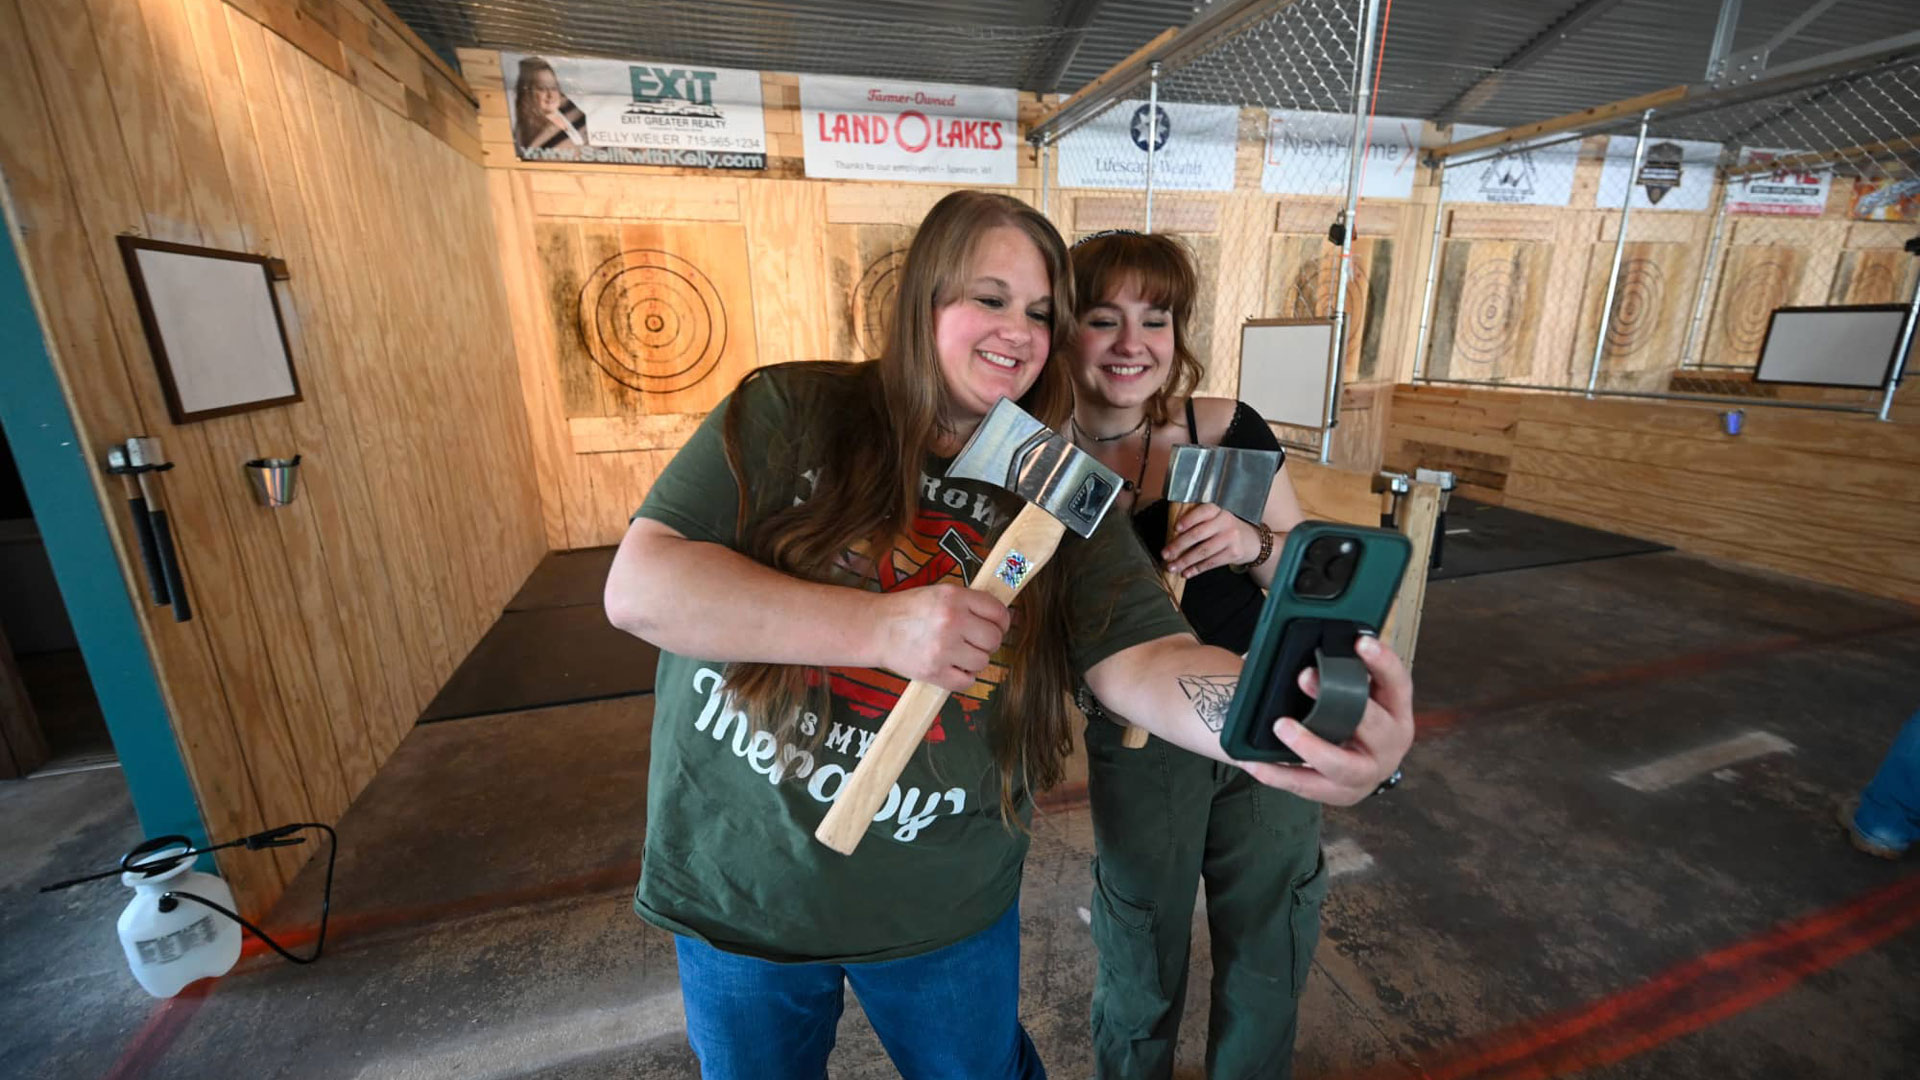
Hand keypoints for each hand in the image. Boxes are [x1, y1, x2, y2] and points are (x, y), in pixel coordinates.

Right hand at [874, 584, 1010, 692]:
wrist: (877, 628)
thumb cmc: (908, 610)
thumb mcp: (940, 593)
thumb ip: (970, 603)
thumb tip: (1002, 618)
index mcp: (954, 597)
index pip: (998, 612)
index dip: (1001, 622)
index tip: (997, 626)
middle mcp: (951, 621)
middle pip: (994, 640)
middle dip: (988, 642)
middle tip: (974, 641)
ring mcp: (943, 648)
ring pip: (983, 662)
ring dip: (974, 660)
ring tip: (958, 653)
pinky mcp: (934, 671)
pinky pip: (967, 681)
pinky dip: (964, 677)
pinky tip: (953, 668)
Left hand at [1163, 503, 1261, 577]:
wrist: (1254, 540)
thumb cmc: (1226, 528)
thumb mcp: (1216, 519)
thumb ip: (1199, 523)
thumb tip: (1172, 538)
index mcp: (1218, 510)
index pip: (1202, 512)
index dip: (1188, 520)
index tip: (1175, 528)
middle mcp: (1225, 521)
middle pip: (1198, 534)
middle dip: (1179, 545)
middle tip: (1165, 554)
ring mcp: (1231, 538)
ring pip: (1203, 551)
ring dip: (1185, 561)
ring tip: (1171, 567)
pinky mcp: (1234, 553)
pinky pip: (1211, 563)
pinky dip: (1196, 569)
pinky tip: (1186, 573)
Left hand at [1240, 634, 1413, 804]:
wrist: (1353, 761)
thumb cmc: (1350, 715)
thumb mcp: (1356, 693)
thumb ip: (1341, 672)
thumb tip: (1300, 644)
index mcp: (1396, 711)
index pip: (1398, 683)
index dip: (1383, 662)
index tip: (1361, 641)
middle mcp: (1390, 744)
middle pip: (1374, 725)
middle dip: (1340, 700)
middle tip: (1305, 676)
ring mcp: (1367, 774)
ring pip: (1343, 766)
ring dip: (1311, 746)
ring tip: (1281, 726)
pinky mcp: (1340, 794)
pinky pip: (1307, 786)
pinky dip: (1277, 774)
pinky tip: (1253, 761)